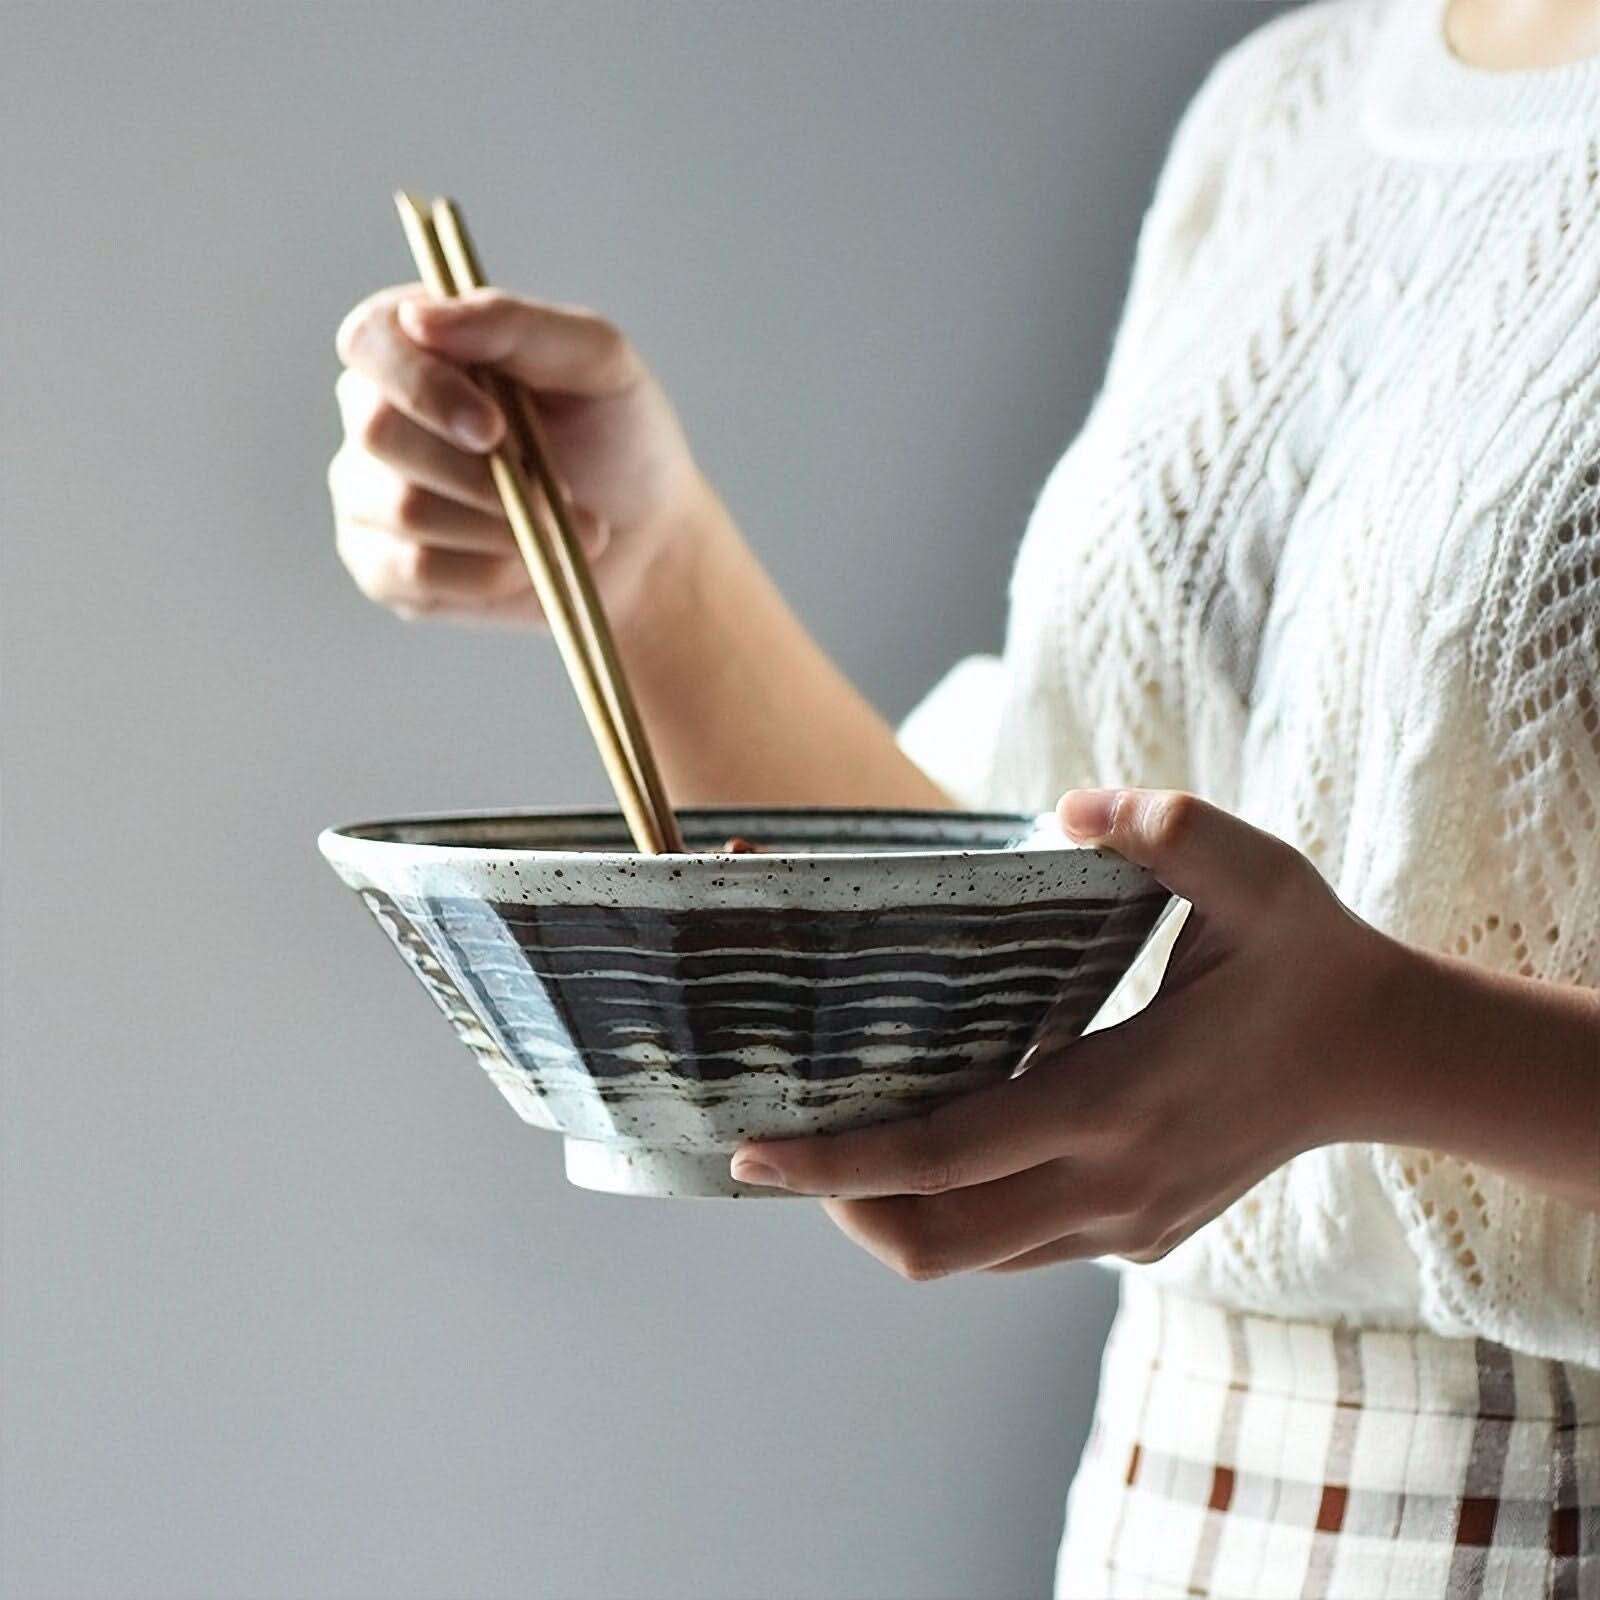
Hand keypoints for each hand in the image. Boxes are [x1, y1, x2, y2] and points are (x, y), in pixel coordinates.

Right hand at [329, 285, 707, 628]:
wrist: (643, 543)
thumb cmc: (618, 439)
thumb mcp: (598, 364)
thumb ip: (516, 325)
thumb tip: (419, 316)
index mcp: (418, 344)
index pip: (369, 339)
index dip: (422, 385)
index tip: (493, 430)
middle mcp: (376, 412)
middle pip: (378, 431)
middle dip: (480, 473)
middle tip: (558, 493)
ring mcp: (369, 494)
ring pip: (404, 509)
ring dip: (500, 526)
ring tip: (559, 528)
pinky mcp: (383, 568)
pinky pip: (413, 571)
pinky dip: (486, 573)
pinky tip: (524, 563)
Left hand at [729, 789, 1411, 1277]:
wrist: (1385, 1055)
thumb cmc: (1310, 956)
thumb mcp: (1255, 874)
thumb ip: (1169, 831)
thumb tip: (1075, 809)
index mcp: (1115, 1098)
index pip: (943, 1156)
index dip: (839, 1164)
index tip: (754, 1155)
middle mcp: (1111, 1183)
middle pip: (935, 1239)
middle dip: (843, 1207)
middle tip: (784, 1145)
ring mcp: (1128, 1223)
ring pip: (974, 1258)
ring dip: (897, 1216)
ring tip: (843, 1150)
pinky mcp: (1141, 1234)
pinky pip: (1020, 1246)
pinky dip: (960, 1213)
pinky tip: (939, 1149)